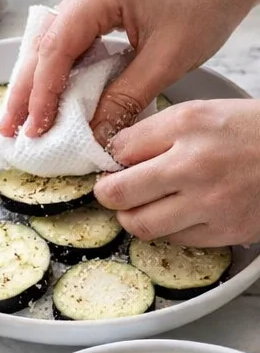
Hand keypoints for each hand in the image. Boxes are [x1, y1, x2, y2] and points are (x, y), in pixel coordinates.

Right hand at [0, 0, 258, 145]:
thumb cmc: (207, 3)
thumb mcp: (167, 60)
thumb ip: (126, 97)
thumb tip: (95, 133)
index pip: (57, 48)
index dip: (43, 92)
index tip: (35, 128)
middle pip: (44, 42)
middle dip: (26, 89)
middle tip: (8, 129)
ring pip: (54, 39)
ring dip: (40, 78)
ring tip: (23, 118)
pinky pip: (71, 33)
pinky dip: (62, 64)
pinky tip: (53, 91)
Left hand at [94, 100, 259, 245]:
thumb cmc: (247, 131)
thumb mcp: (198, 112)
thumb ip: (154, 131)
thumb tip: (114, 155)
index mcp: (186, 127)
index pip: (119, 149)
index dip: (107, 159)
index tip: (108, 164)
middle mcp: (195, 166)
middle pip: (120, 194)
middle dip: (107, 193)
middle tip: (111, 191)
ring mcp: (210, 204)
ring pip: (142, 225)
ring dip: (132, 217)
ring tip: (139, 205)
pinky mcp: (225, 232)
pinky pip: (175, 239)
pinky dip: (166, 229)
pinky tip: (174, 213)